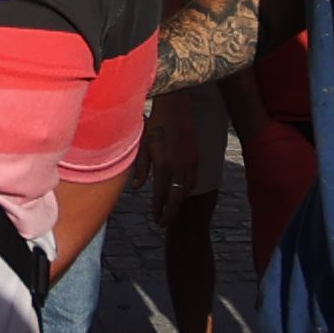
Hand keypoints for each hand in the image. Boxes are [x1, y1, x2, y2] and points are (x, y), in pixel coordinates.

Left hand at [145, 92, 199, 224]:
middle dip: (170, 213)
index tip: (155, 218)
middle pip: (176, 198)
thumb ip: (140, 168)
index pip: (161, 194)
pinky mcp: (196, 157)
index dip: (158, 208)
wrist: (174, 108)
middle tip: (163, 224)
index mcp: (163, 164)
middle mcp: (178, 166)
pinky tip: (181, 193)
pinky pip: (193, 180)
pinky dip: (187, 190)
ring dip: (179, 202)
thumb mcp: (142, 146)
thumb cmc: (154, 125)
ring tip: (171, 211)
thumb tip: (137, 188)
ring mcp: (190, 162)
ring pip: (187, 190)